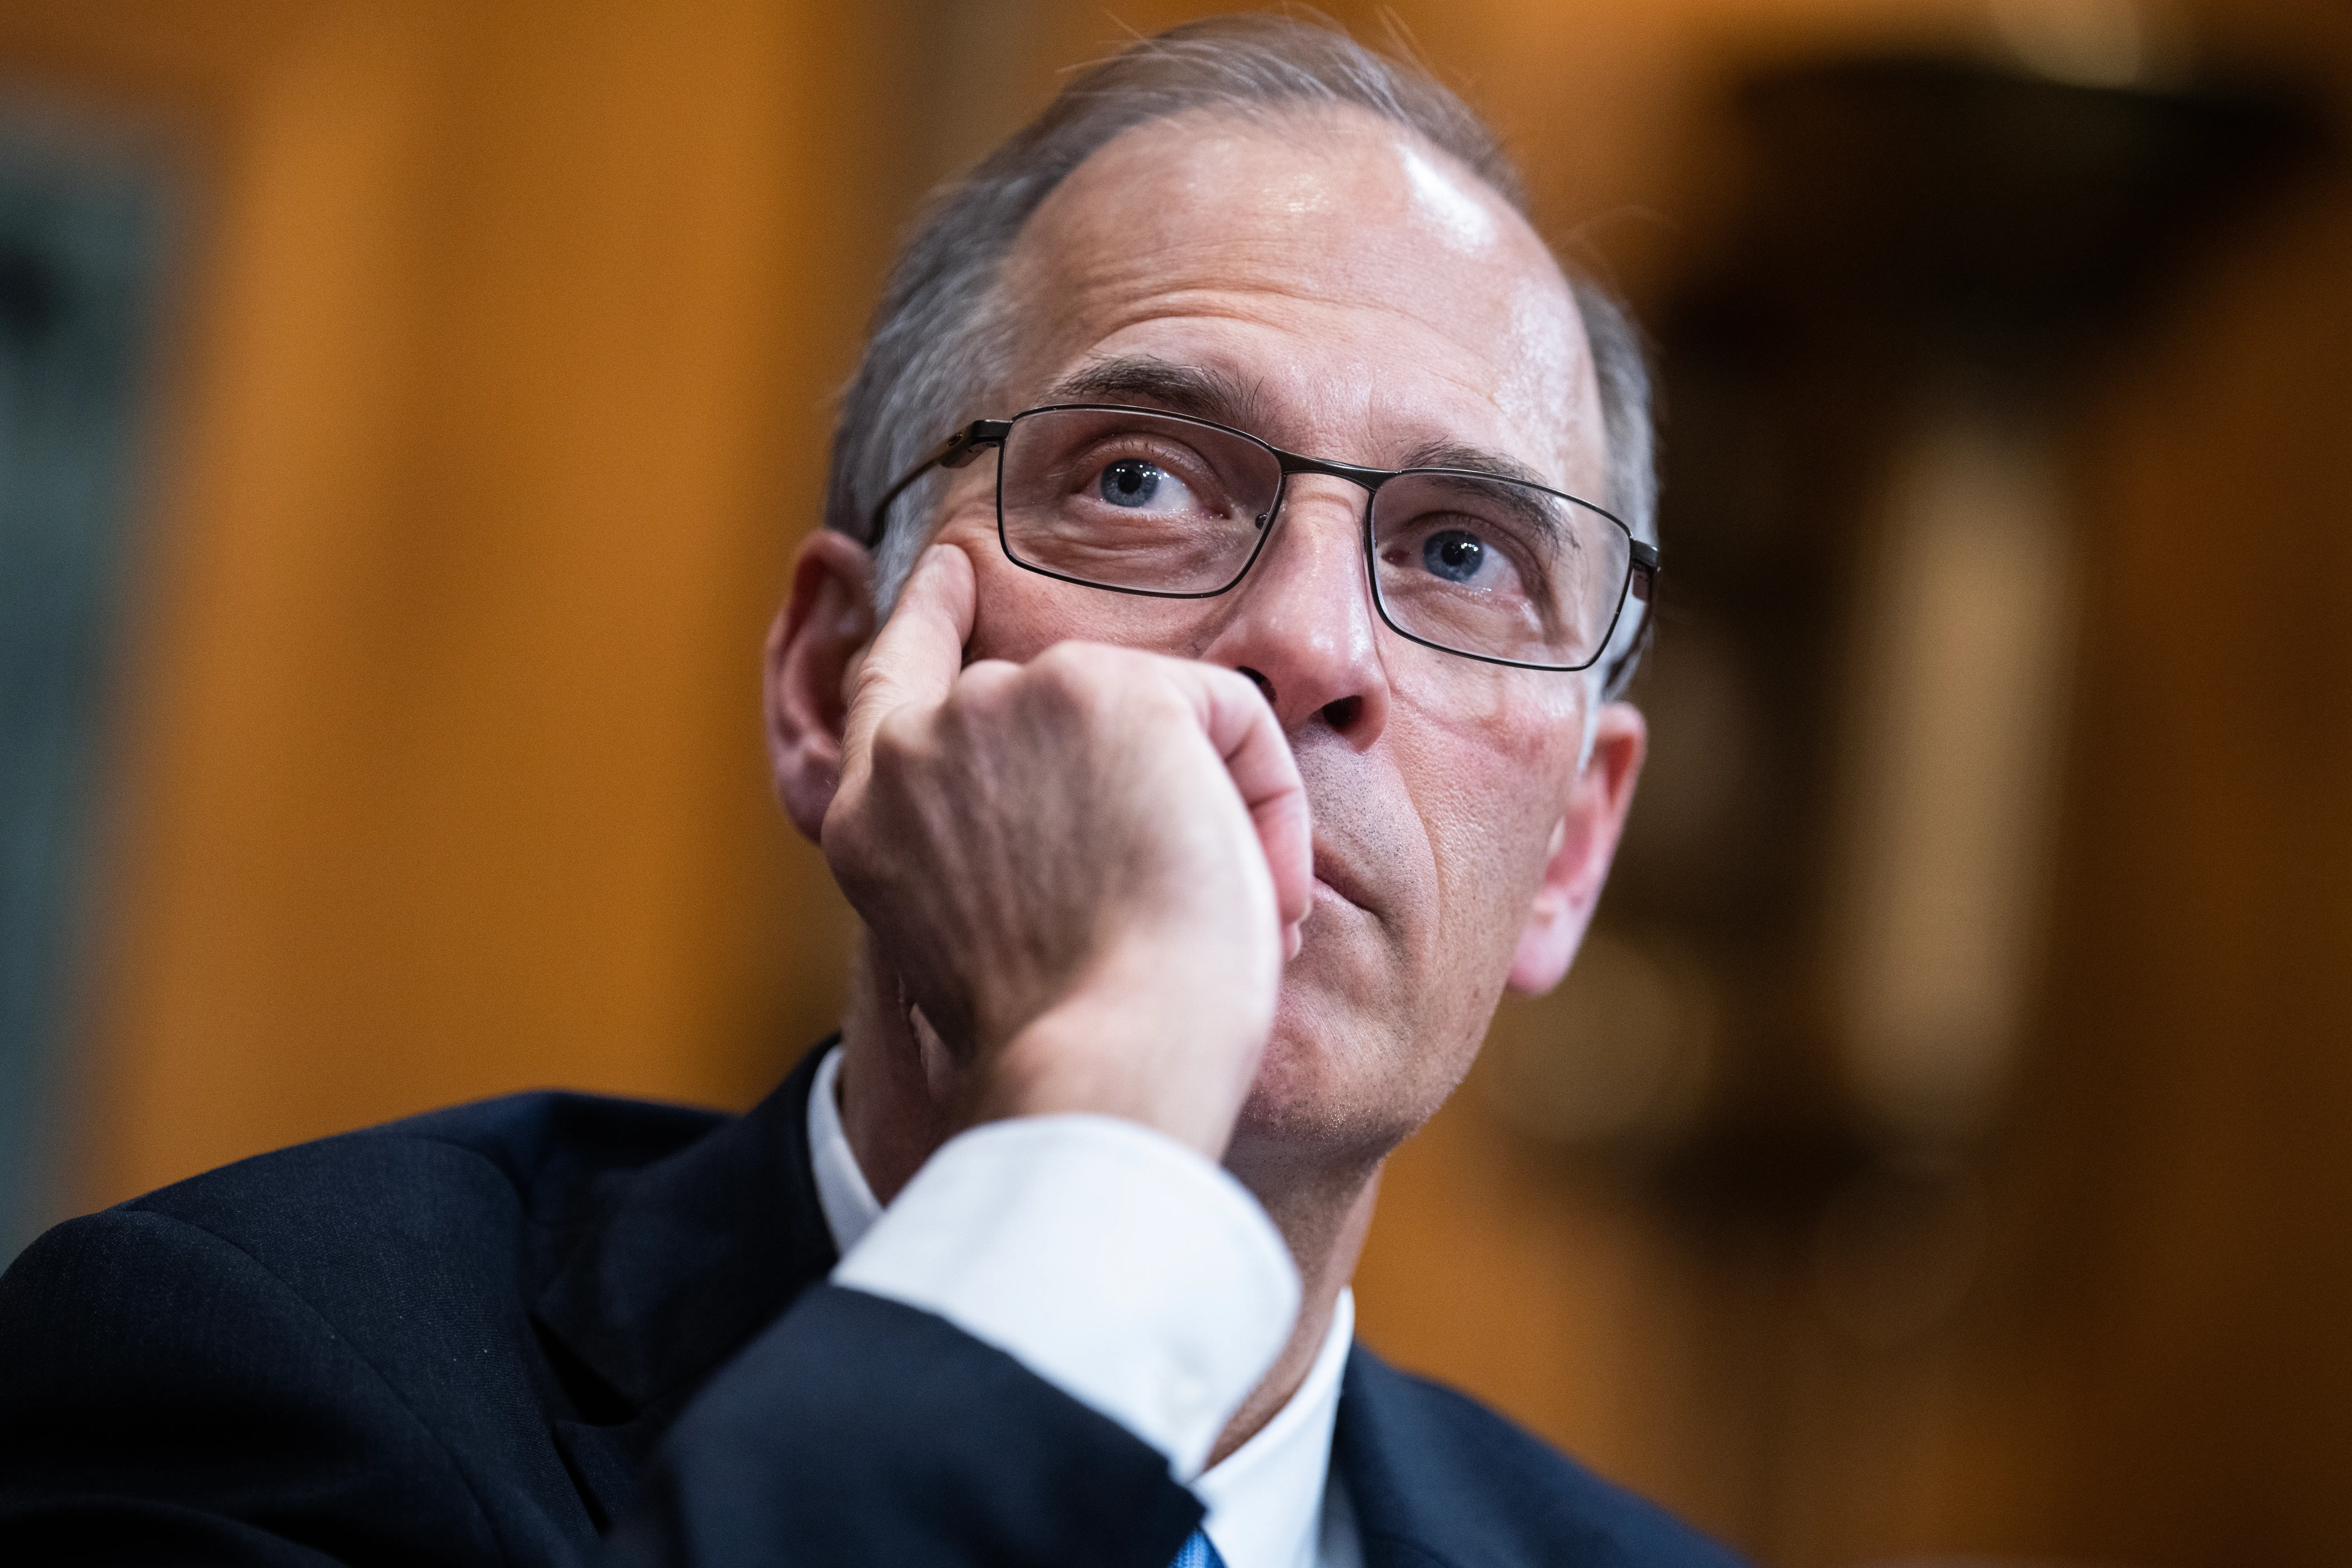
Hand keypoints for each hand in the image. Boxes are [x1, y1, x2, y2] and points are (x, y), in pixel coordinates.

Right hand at [822, 545, 1311, 1156]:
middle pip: (1051, 701)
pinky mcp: (1106, 690)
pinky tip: (1256, 888)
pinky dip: (1265, 802)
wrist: (1100, 1067)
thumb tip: (1063, 808)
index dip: (928, 615)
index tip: (955, 570)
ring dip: (1204, 808)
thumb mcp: (971, 935)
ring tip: (1217, 917)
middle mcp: (921, 744)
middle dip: (1132, 782)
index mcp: (871, 812)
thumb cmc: (1058, 1045)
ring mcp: (1007, 701)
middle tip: (1184, 898)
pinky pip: (1229, 714)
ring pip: (1150, 712)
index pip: (892, 676)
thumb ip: (979, 846)